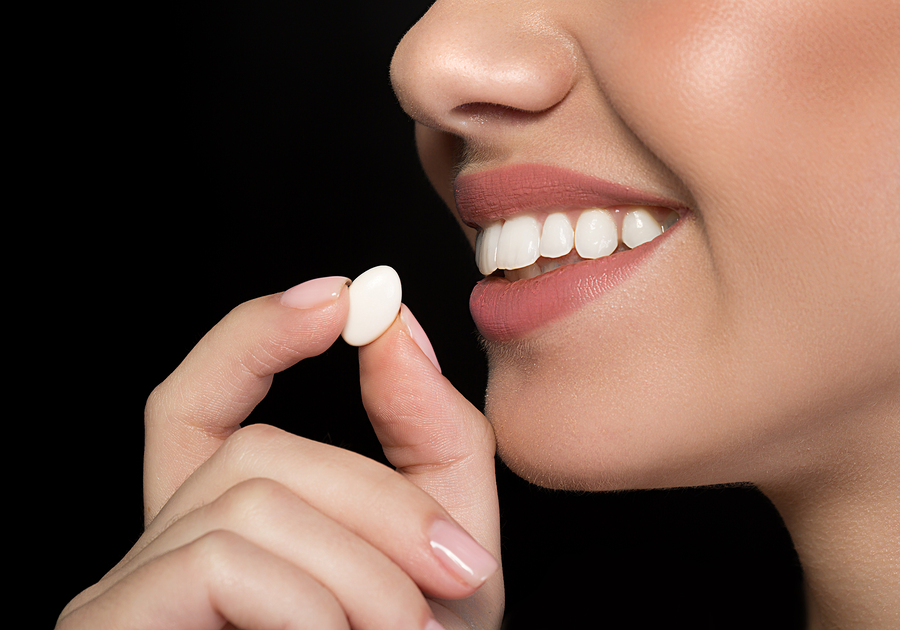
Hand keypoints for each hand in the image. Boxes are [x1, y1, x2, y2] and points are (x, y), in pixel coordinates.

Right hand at [56, 276, 501, 629]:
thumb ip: (428, 441)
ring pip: (251, 497)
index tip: (335, 297)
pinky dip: (315, 602)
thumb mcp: (439, 558)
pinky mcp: (112, 628)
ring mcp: (125, 591)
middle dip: (379, 500)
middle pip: (255, 449)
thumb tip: (392, 327)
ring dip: (361, 567)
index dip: (251, 337)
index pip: (199, 405)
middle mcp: (159, 548)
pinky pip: (225, 558)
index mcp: (225, 529)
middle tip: (462, 573)